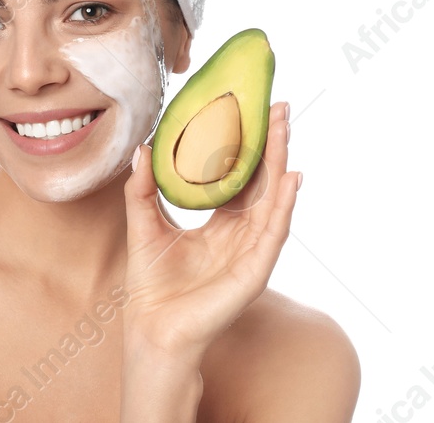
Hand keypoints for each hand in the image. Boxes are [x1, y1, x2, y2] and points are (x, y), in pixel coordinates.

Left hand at [121, 100, 301, 357]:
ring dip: (282, 164)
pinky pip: (274, 232)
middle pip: (263, 182)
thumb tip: (142, 147)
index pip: (241, 178)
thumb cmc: (152, 283)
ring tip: (286, 130)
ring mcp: (253, 251)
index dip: (248, 147)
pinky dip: (284, 204)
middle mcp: (242, 234)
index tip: (253, 112)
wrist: (153, 326)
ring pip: (275, 200)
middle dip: (273, 145)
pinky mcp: (256, 269)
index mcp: (221, 225)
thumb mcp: (143, 224)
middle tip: (280, 107)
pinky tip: (291, 179)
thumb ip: (142, 188)